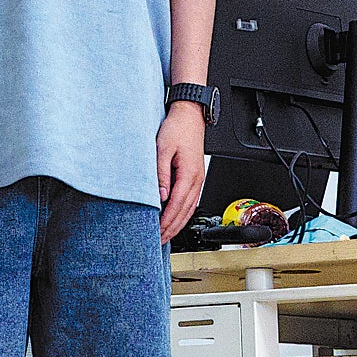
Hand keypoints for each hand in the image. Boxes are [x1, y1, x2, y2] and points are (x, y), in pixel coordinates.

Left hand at [157, 102, 206, 238]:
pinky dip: (182, 214)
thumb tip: (159, 197)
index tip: (157, 233)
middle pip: (184, 212)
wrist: (190, 114)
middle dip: (171, 229)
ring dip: (177, 224)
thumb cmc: (177, 129)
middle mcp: (196, 180)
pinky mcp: (195, 177)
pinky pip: (190, 201)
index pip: (176, 206)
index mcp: (189, 175)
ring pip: (189, 209)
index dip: (166, 222)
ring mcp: (198, 179)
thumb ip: (160, 174)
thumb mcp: (162, 149)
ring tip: (166, 235)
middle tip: (159, 241)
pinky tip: (176, 218)